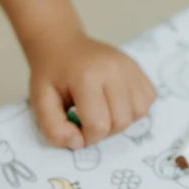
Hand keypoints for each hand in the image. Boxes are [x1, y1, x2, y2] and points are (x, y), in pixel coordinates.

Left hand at [28, 31, 155, 147]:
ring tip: (102, 110)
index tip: (75, 127)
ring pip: (138, 113)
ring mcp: (130, 67)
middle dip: (103, 131)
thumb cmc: (51, 74)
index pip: (98, 125)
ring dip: (120, 120)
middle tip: (87, 119)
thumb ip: (53, 129)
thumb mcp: (40, 102)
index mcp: (87, 76)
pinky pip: (148, 100)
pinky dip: (133, 108)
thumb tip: (78, 143)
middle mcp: (114, 69)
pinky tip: (116, 101)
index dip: (86, 137)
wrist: (63, 45)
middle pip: (121, 122)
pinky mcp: (139, 69)